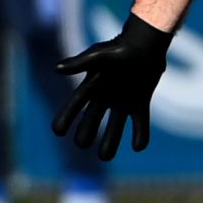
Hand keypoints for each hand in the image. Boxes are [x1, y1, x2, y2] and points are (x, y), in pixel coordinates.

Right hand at [53, 13, 173, 158]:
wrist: (145, 46)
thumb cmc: (120, 48)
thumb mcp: (99, 55)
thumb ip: (80, 62)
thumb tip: (57, 68)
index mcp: (91, 87)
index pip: (74, 105)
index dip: (65, 117)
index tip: (57, 131)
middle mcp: (105, 97)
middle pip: (92, 120)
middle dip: (86, 132)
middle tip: (82, 144)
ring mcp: (123, 102)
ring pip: (114, 126)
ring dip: (110, 140)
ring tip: (105, 156)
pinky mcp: (140, 103)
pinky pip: (139, 122)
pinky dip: (140, 134)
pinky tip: (138, 147)